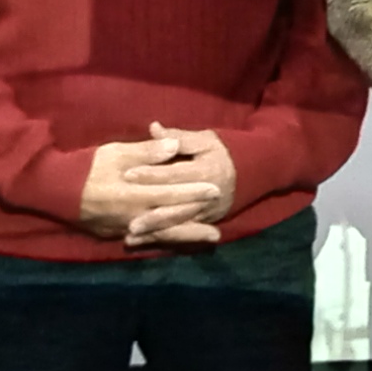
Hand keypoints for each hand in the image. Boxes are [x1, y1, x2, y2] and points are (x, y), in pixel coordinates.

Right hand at [78, 134, 221, 239]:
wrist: (53, 190)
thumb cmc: (86, 167)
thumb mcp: (115, 152)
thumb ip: (146, 152)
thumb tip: (174, 145)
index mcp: (133, 194)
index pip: (171, 194)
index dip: (194, 192)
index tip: (215, 190)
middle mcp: (133, 216)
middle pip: (171, 220)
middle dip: (196, 220)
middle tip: (219, 225)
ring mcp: (124, 228)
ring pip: (162, 234)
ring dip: (187, 236)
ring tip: (210, 237)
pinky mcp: (116, 234)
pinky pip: (147, 239)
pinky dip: (165, 240)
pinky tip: (178, 240)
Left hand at [120, 123, 240, 247]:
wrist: (246, 176)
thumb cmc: (218, 154)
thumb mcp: (203, 140)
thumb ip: (178, 137)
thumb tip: (154, 128)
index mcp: (207, 171)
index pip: (175, 174)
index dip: (152, 174)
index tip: (128, 174)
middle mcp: (207, 196)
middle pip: (176, 205)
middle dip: (151, 211)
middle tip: (125, 213)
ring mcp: (204, 213)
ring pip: (176, 223)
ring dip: (153, 230)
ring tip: (130, 234)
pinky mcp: (200, 224)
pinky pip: (178, 234)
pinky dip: (157, 238)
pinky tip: (138, 242)